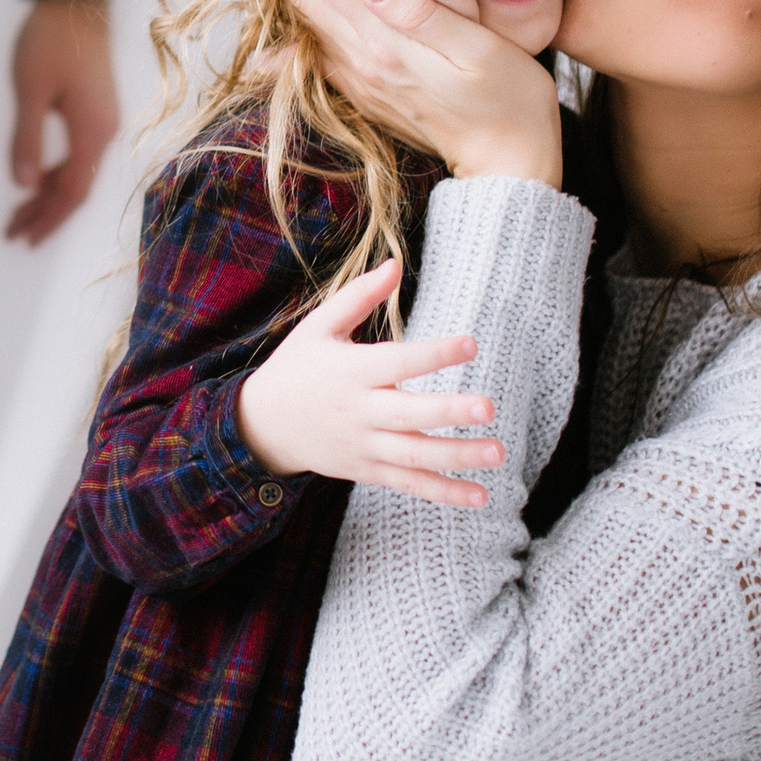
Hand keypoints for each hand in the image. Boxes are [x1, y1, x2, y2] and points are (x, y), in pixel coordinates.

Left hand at [6, 0, 118, 244]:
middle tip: (13, 236)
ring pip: (77, 174)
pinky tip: (36, 180)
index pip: (71, 193)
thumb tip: (23, 186)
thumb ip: (27, 140)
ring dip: (48, 197)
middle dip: (45, 216)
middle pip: (76, 190)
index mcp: (93, 132)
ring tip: (17, 215)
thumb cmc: (49, 41)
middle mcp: (105, 133)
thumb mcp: (30, 91)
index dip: (47, 220)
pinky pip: (79, 156)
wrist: (76, 1)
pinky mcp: (97, 112)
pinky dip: (56, 175)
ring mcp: (104, 123)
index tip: (22, 238)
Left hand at [222, 0, 562, 187]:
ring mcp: (362, 82)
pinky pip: (318, 58)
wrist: (509, 167)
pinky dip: (292, 36)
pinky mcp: (369, 96)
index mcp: (387, 43)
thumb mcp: (480, 50)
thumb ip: (423, 14)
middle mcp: (364, 63)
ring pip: (305, 26)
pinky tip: (273, 41)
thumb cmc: (511, 102)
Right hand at [236, 258, 504, 507]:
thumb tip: (396, 263)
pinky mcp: (368, 471)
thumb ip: (359, 296)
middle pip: (409, 415)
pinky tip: (479, 497)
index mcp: (350, 372)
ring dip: (458, 457)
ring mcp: (364, 446)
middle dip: (449, 412)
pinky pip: (409, 484)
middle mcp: (359, 412)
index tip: (472, 344)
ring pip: (414, 456)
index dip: (434, 353)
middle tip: (489, 407)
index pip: (397, 362)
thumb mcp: (318, 327)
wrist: (262, 426)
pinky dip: (443, 493)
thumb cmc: (297, 367)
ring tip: (498, 453)